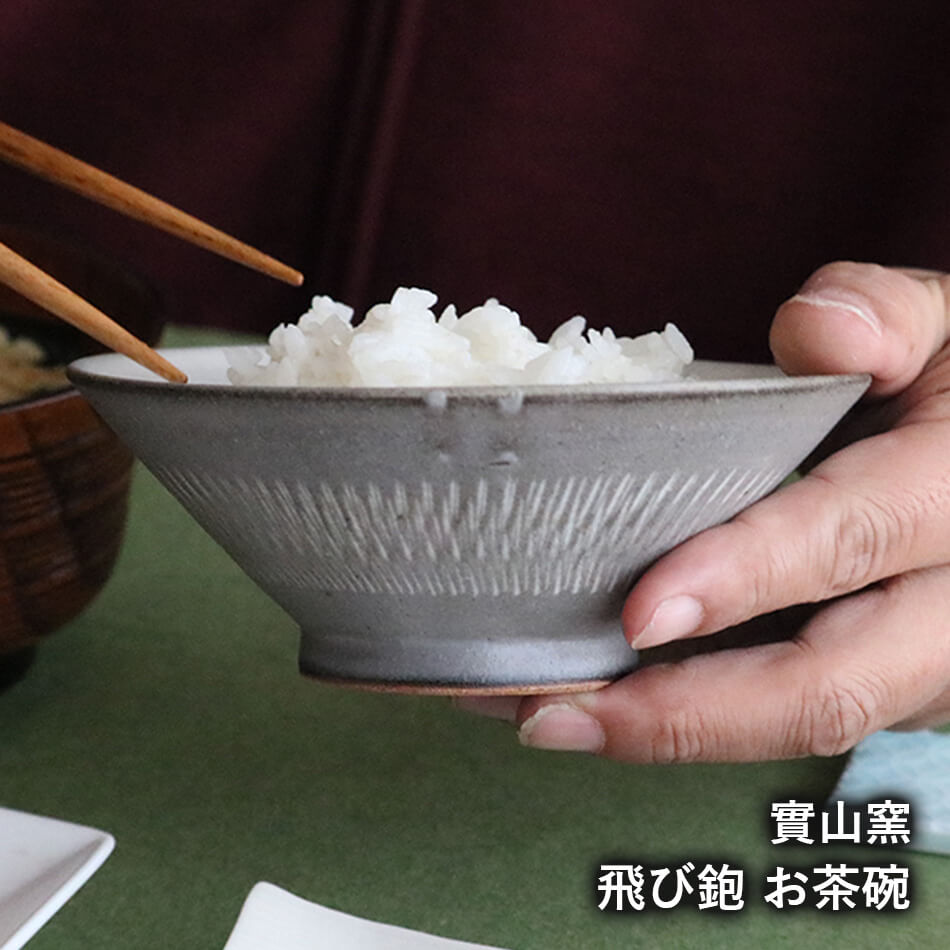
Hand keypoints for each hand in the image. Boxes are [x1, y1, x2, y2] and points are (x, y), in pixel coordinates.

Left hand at [458, 262, 949, 761]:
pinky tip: (613, 711)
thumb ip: (888, 316)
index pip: (849, 539)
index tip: (640, 613)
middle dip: (688, 713)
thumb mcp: (942, 327)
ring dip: (676, 737)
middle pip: (829, 688)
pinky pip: (795, 721)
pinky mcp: (896, 688)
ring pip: (807, 726)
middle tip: (557, 711)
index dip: (744, 578)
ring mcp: (929, 667)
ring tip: (556, 721)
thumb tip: (817, 330)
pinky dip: (701, 726)